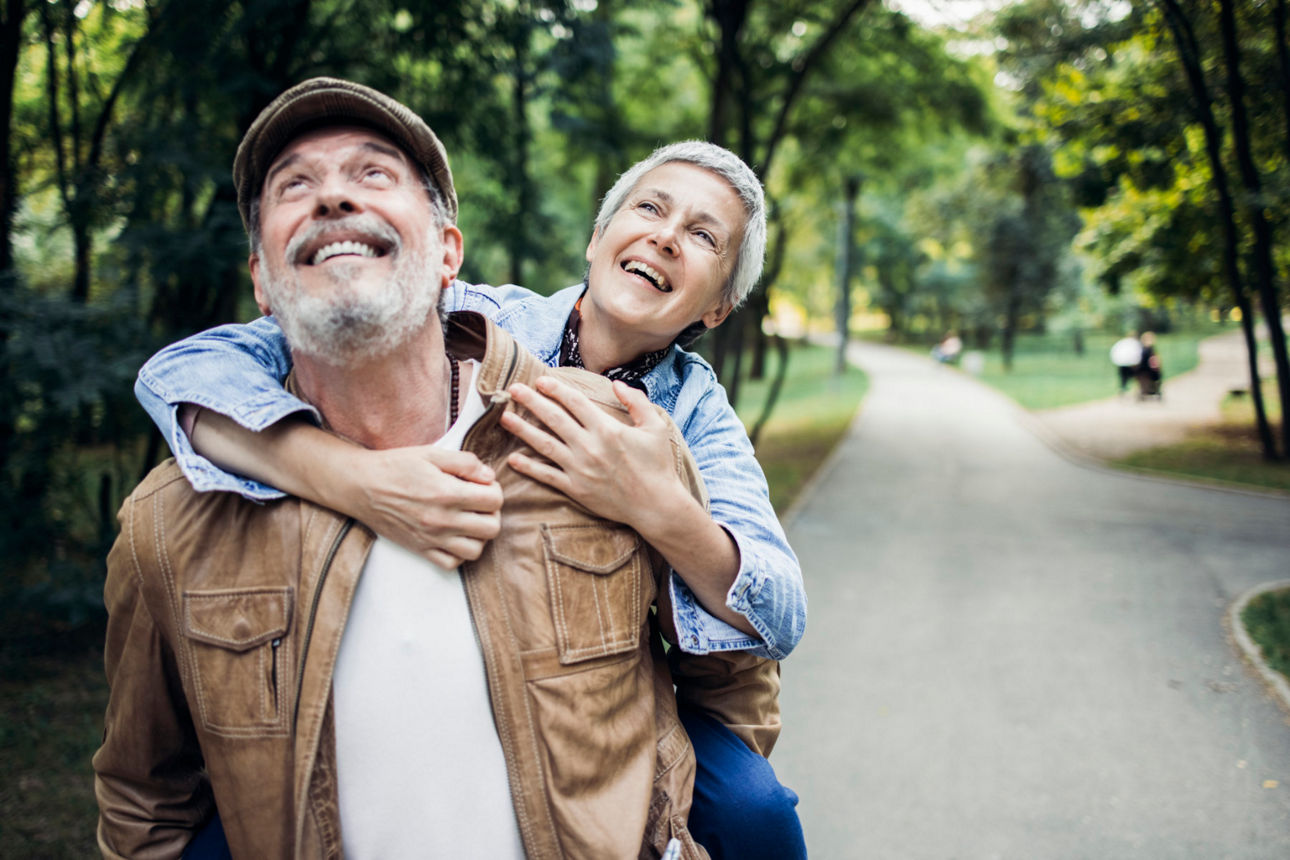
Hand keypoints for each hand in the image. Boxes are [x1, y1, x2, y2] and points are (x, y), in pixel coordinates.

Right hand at [351, 445, 502, 568]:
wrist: (361, 486)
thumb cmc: (395, 466)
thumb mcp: (431, 453)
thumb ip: (465, 462)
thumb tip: (489, 475)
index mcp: (447, 493)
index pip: (494, 500)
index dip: (494, 489)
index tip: (482, 484)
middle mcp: (442, 520)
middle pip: (492, 528)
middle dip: (492, 512)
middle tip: (479, 502)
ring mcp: (431, 538)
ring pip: (476, 550)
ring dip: (479, 535)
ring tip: (469, 520)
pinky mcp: (420, 549)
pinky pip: (452, 564)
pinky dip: (459, 553)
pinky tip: (455, 536)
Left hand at [501, 377, 684, 530]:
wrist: (656, 505)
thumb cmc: (658, 466)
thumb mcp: (656, 428)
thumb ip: (636, 401)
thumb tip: (616, 383)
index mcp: (607, 429)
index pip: (575, 402)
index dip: (556, 389)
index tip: (540, 380)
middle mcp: (589, 446)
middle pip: (554, 418)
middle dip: (531, 401)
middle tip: (513, 389)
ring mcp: (580, 469)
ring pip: (544, 444)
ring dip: (522, 430)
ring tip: (504, 418)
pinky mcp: (576, 489)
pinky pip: (547, 475)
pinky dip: (529, 467)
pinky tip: (513, 458)